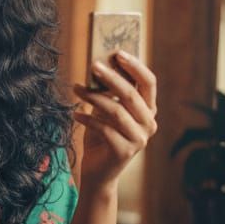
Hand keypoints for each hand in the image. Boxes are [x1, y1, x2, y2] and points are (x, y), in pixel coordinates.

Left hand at [72, 52, 157, 189]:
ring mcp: (139, 139)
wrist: (98, 171)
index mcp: (148, 110)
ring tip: (76, 89)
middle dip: (111, 78)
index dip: (135, 66)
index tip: (118, 53)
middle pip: (131, 94)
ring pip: (115, 110)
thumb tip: (99, 65)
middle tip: (93, 65)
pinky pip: (103, 128)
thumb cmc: (102, 135)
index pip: (149, 82)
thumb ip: (108, 92)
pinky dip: (87, 119)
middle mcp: (149, 123)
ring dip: (93, 97)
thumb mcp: (106, 110)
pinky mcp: (125, 151)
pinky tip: (75, 114)